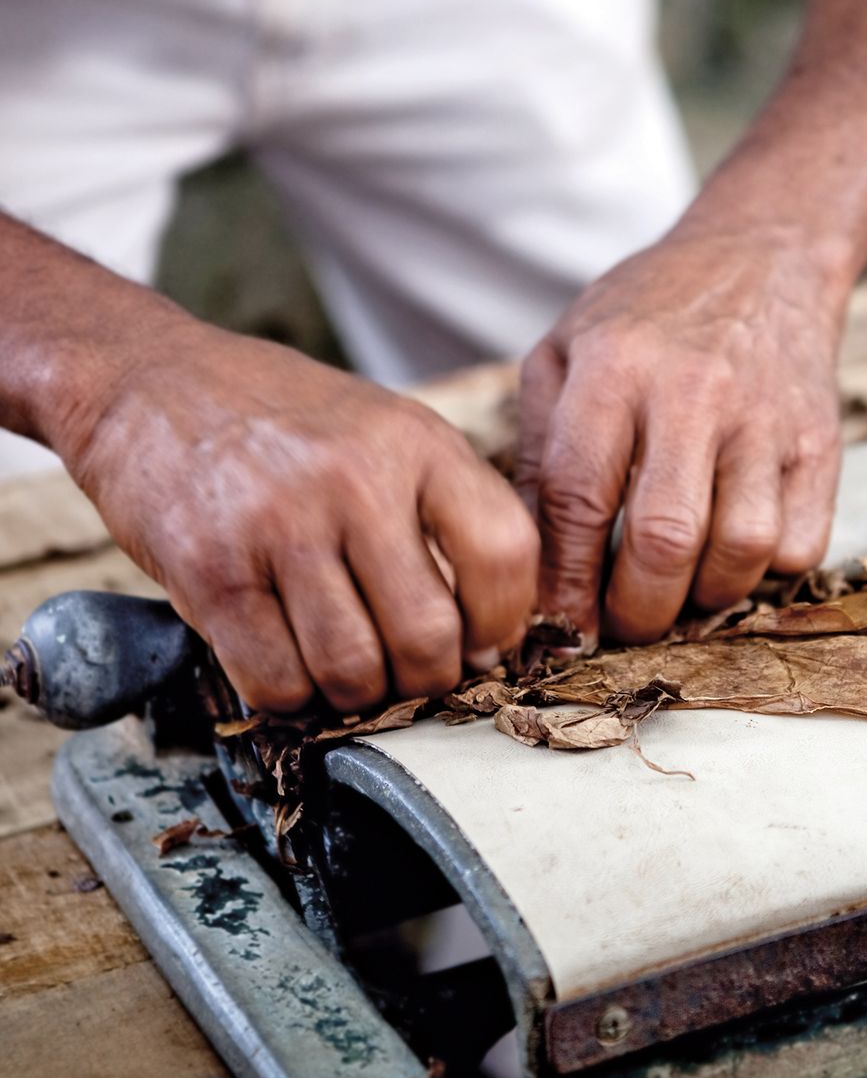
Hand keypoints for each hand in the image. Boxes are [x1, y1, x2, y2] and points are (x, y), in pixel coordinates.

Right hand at [60, 326, 536, 713]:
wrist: (150, 383)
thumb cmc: (286, 423)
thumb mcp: (390, 431)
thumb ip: (447, 513)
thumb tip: (492, 635)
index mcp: (418, 442)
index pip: (505, 553)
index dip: (504, 620)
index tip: (483, 641)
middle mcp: (355, 479)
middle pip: (428, 635)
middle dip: (426, 677)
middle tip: (407, 670)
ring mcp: (279, 523)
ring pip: (353, 670)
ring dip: (356, 693)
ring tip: (346, 666)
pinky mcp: (210, 569)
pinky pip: (276, 679)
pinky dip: (290, 694)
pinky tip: (288, 663)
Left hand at [517, 229, 844, 644]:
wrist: (762, 258)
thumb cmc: (648, 317)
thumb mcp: (566, 352)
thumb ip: (537, 450)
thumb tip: (528, 562)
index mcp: (615, 367)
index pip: (578, 497)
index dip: (565, 580)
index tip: (560, 627)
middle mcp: (693, 391)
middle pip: (665, 539)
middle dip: (637, 609)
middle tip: (622, 622)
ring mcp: (766, 419)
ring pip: (742, 551)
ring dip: (704, 598)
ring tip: (680, 591)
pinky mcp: (821, 443)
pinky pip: (801, 546)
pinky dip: (765, 573)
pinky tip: (733, 552)